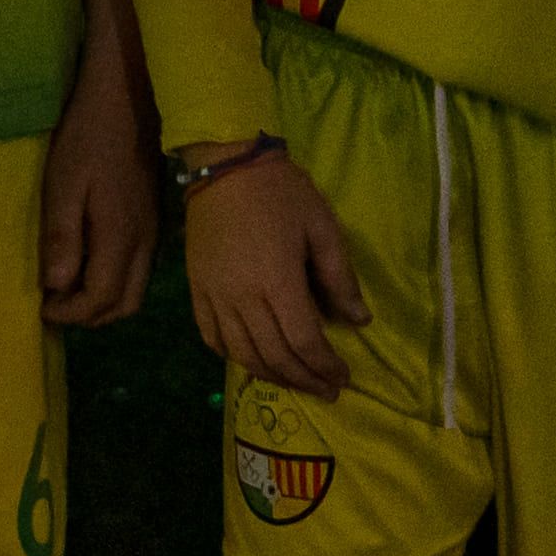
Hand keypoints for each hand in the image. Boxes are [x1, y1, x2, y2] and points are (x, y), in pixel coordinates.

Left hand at [39, 91, 157, 327]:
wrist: (129, 101)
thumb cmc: (88, 138)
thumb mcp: (63, 184)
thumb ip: (62, 237)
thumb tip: (56, 286)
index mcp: (121, 237)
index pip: (101, 297)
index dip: (72, 313)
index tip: (43, 310)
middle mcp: (144, 243)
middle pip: (124, 304)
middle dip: (90, 316)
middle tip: (56, 307)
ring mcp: (154, 232)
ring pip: (136, 289)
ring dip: (104, 301)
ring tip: (69, 290)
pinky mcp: (154, 220)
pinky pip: (140, 269)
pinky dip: (117, 283)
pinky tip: (90, 265)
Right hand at [179, 145, 365, 394]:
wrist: (224, 166)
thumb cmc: (281, 193)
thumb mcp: (322, 227)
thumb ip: (340, 278)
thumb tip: (359, 321)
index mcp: (278, 282)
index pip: (303, 342)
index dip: (325, 366)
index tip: (343, 377)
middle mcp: (243, 297)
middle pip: (273, 356)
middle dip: (303, 379)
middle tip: (326, 390)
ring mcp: (214, 295)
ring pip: (241, 353)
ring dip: (271, 374)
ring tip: (294, 381)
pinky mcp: (196, 288)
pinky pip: (210, 335)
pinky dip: (232, 356)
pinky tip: (250, 359)